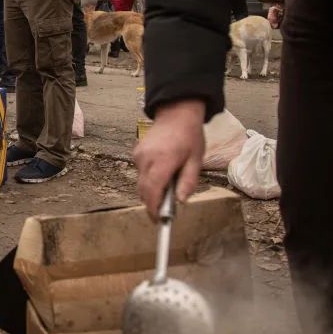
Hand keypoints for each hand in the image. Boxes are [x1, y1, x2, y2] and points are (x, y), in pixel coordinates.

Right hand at [134, 99, 205, 217]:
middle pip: (143, 191)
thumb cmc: (189, 136)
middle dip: (152, 203)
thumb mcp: (196, 160)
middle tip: (166, 209)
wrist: (176, 113)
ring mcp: (139, 155)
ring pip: (140, 183)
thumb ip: (188, 182)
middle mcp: (147, 158)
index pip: (152, 191)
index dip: (153, 209)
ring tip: (167, 186)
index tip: (158, 220)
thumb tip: (181, 201)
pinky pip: (140, 173)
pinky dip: (149, 179)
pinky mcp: (136, 153)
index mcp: (164, 160)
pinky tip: (161, 173)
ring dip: (151, 190)